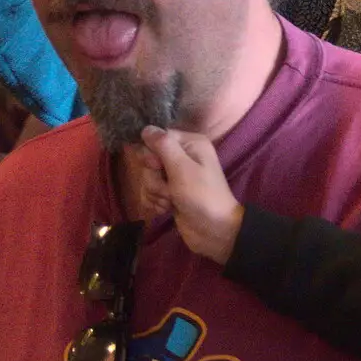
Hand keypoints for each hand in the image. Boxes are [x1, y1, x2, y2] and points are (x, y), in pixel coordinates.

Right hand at [138, 127, 244, 262]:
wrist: (214, 232)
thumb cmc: (201, 196)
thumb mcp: (182, 168)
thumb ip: (163, 146)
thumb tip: (146, 128)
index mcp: (191, 144)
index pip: (157, 138)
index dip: (152, 154)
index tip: (158, 167)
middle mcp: (183, 157)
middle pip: (149, 159)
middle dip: (153, 178)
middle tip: (168, 189)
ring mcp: (176, 176)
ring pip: (148, 177)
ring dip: (155, 192)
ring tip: (169, 202)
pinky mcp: (170, 194)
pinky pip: (150, 192)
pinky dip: (155, 202)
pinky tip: (165, 210)